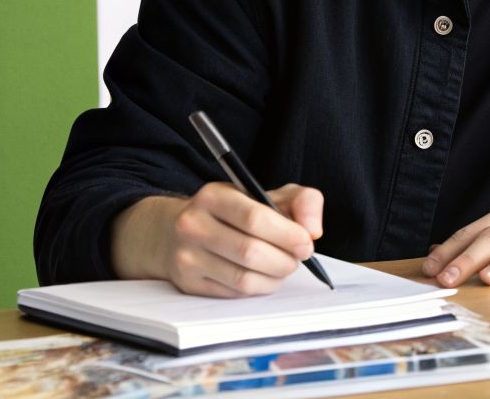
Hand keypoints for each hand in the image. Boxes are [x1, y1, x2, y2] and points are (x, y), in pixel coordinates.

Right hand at [111, 181, 323, 296]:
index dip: (287, 234)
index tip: (306, 242)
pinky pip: (234, 294)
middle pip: (250, 252)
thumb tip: (313, 229)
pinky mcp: (188, 283)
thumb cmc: (231, 213)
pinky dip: (258, 288)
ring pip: (243, 278)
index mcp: (213, 196)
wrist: (176, 231)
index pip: (255, 218)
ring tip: (282, 267)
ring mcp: (187, 256)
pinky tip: (262, 277)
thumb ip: (300, 201)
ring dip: (274, 278)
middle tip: (297, 259)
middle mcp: (193, 225)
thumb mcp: (264, 195)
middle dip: (284, 260)